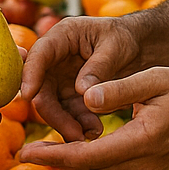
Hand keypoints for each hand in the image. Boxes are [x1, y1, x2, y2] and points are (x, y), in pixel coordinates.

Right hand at [17, 15, 141, 144]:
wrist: (140, 48)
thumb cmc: (126, 37)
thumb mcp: (116, 47)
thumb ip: (99, 67)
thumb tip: (81, 91)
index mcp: (63, 36)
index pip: (40, 54)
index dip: (30, 74)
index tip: (28, 95)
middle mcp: (55, 59)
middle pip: (41, 88)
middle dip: (53, 113)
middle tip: (73, 132)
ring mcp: (61, 78)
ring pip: (52, 106)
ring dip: (67, 123)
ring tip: (91, 133)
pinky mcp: (70, 95)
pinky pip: (67, 114)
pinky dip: (78, 124)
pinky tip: (94, 130)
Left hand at [19, 67, 168, 169]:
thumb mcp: (157, 79)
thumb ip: (120, 89)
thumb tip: (85, 97)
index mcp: (142, 142)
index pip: (87, 157)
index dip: (54, 156)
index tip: (26, 152)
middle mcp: (141, 165)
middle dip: (54, 163)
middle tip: (24, 151)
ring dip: (68, 163)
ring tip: (41, 150)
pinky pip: (108, 169)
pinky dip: (86, 161)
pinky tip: (71, 147)